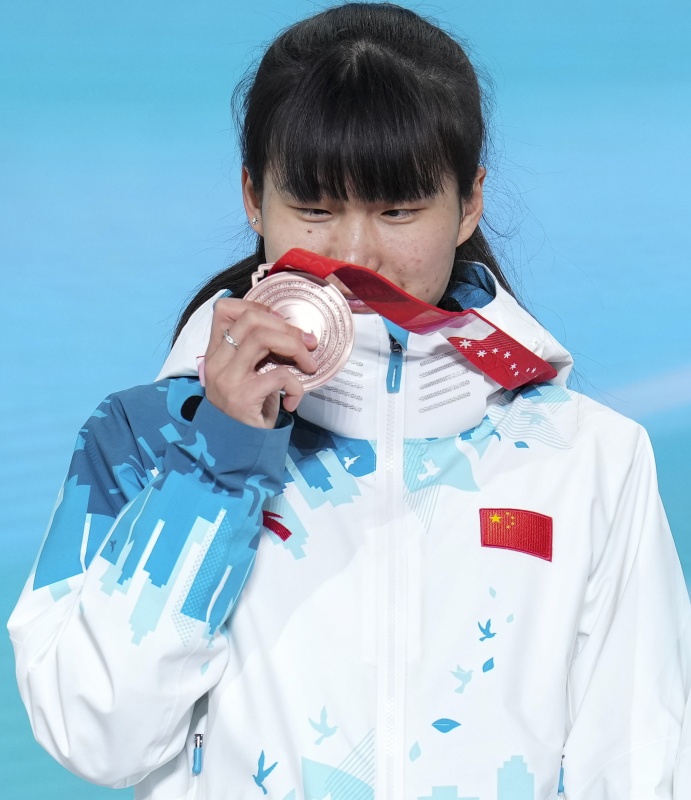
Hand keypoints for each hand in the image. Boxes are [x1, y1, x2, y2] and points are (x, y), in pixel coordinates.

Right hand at [203, 298, 317, 428]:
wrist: (239, 450)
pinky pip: (278, 375)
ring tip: (308, 364)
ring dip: (294, 348)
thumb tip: (293, 331)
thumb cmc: (249, 410)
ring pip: (262, 338)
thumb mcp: (248, 376)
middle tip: (307, 343)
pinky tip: (293, 400)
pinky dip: (295, 385)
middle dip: (286, 327)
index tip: (280, 322)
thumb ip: (258, 353)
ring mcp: (227, 379)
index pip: (224, 309)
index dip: (256, 307)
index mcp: (216, 353)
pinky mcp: (242, 397)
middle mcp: (216, 362)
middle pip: (250, 320)